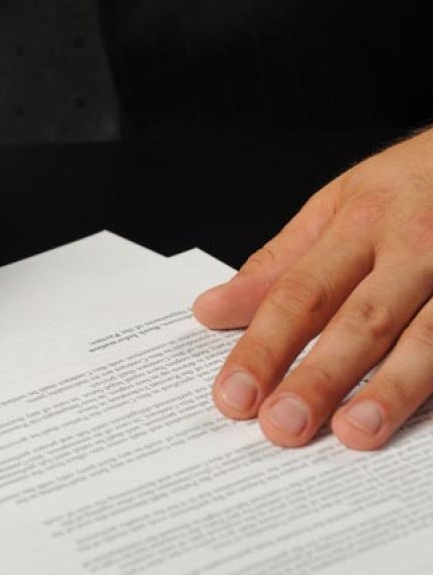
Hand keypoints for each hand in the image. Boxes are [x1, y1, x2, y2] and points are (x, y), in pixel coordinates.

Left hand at [193, 127, 432, 449]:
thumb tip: (211, 309)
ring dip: (389, 390)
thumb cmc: (404, 187)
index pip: (300, 292)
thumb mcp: (335, 207)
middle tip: (280, 426)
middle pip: (360, 320)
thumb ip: (277, 262)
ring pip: (426, 338)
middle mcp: (412, 248)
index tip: (234, 393)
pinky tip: (414, 416)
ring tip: (352, 434)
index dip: (264, 346)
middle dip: (319, 377)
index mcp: (359, 223)